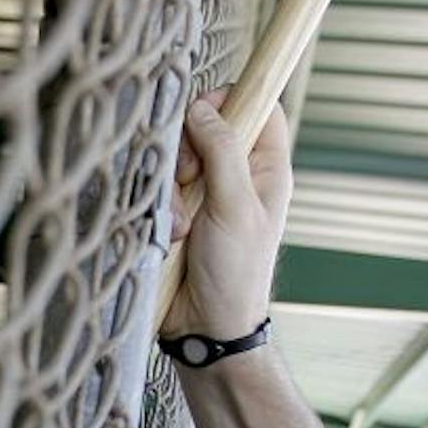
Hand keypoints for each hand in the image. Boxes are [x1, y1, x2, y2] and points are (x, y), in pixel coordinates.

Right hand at [163, 90, 293, 340]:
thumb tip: (201, 108)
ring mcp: (206, 196)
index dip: (232, 99)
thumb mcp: (234, 207)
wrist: (206, 328)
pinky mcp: (178, 216)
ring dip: (172, 188)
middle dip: (189, 148)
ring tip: (181, 224)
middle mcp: (238, 176)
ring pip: (177, 160)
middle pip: (208, 127)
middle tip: (188, 176)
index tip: (204, 114)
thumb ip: (222, 151)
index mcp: (267, 169)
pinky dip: (161, 211)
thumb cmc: (235, 273)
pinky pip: (160, 192)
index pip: (258, 106)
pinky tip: (171, 237)